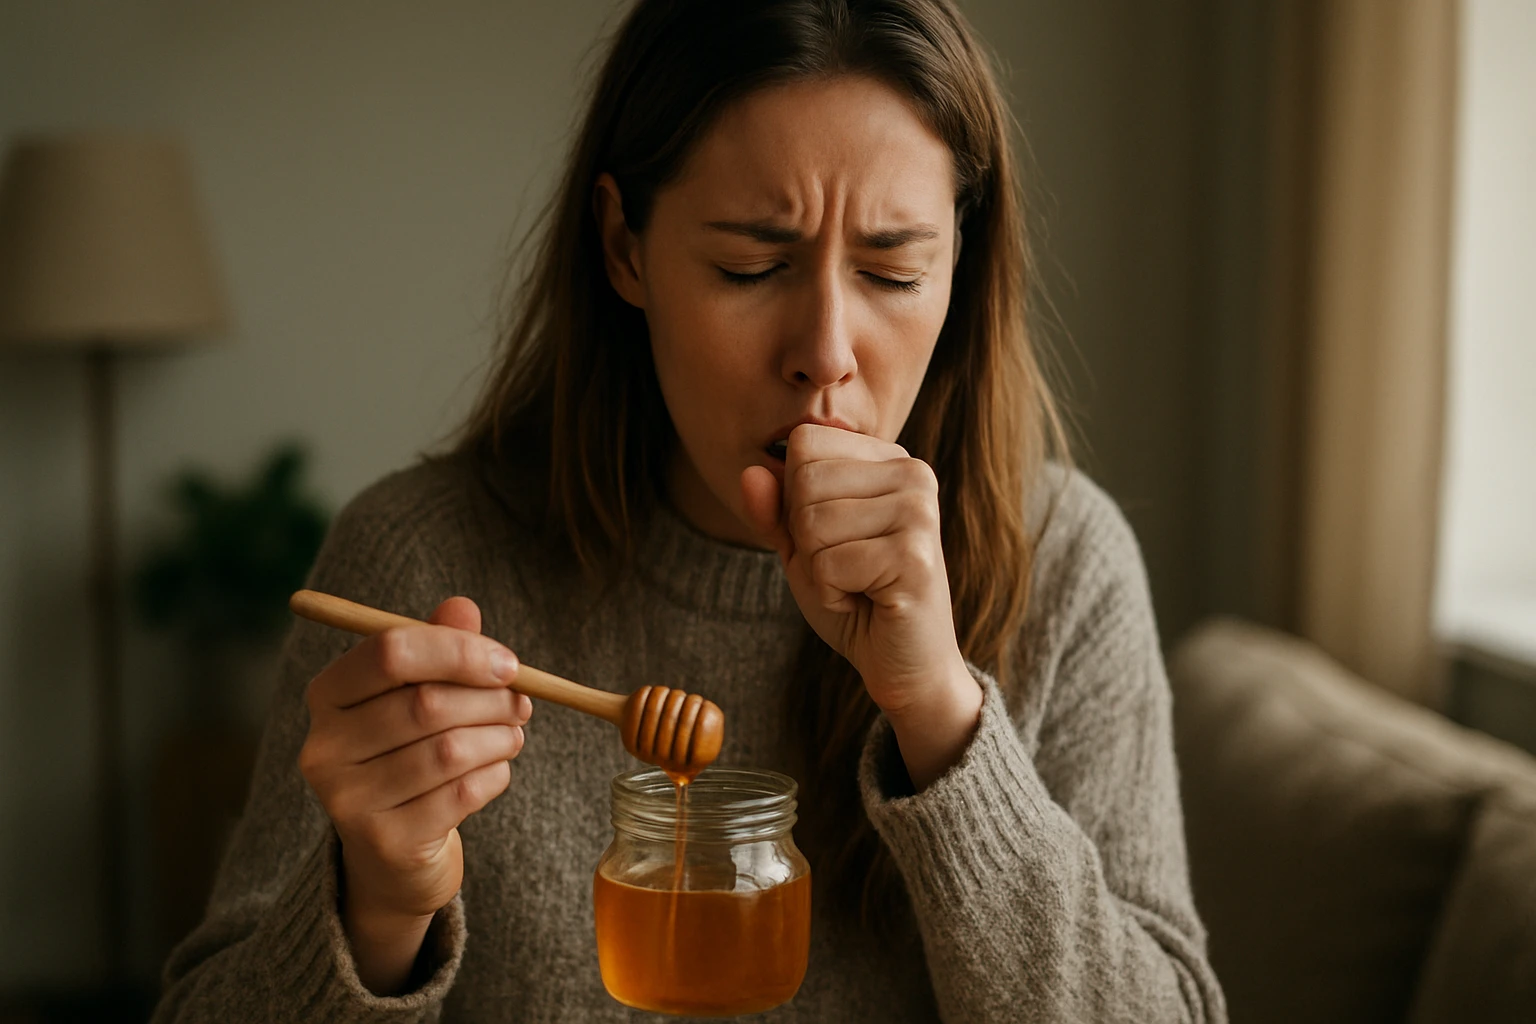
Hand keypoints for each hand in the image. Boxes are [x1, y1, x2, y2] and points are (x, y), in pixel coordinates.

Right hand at [298, 596, 530, 992]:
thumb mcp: (419, 694)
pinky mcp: (386, 842)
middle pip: (425, 703)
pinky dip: (495, 776)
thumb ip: (438, 647)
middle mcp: (325, 747)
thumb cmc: (410, 753)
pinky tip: (495, 771)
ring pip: (449, 751)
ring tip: (513, 734)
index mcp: (328, 696)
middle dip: (490, 699)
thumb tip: (462, 607)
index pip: (391, 652)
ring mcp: (349, 801)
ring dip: (499, 737)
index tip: (507, 663)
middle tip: (522, 702)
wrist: (392, 855)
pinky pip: (462, 793)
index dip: (459, 651)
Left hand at [741, 423, 980, 787]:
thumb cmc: (856, 599)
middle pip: (804, 481)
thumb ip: (775, 509)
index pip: (804, 443)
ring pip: (813, 522)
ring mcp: (919, 512)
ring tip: (858, 585)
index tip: (833, 536)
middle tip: (846, 569)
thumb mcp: (803, 547)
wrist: (904, 664)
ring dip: (819, 570)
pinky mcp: (914, 556)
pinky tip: (867, 602)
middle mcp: (913, 474)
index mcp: (889, 460)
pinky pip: (829, 564)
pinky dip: (832, 594)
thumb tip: (749, 474)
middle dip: (805, 539)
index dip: (794, 498)